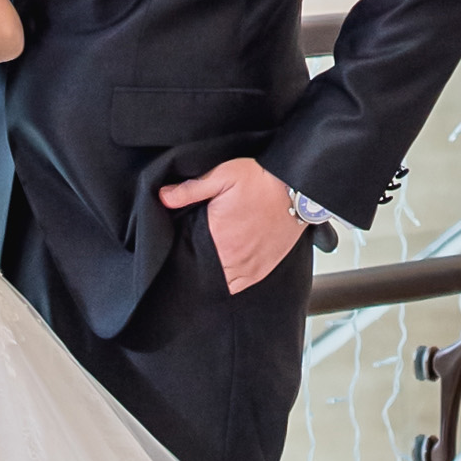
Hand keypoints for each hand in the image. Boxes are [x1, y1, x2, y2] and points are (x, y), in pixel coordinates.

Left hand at [157, 152, 308, 295]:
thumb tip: (164, 197)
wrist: (297, 186)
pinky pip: (242, 285)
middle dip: (200, 266)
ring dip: (217, 275)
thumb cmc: (262, 180)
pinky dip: (233, 281)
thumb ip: (190, 189)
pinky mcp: (265, 268)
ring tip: (213, 261)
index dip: (185, 256)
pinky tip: (228, 269)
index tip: (183, 250)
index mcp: (219, 238)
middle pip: (207, 273)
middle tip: (198, 254)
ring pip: (224, 283)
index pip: (192, 259)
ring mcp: (251, 266)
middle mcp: (234, 258)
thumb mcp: (222, 176)